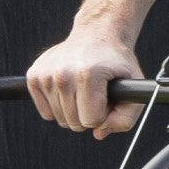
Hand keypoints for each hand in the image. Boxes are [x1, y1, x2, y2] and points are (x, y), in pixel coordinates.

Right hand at [24, 24, 147, 135]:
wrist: (97, 35)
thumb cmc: (116, 64)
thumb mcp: (134, 87)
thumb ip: (126, 118)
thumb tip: (98, 133)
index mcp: (88, 74)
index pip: (90, 121)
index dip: (102, 114)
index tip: (106, 98)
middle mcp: (63, 73)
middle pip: (74, 123)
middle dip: (88, 115)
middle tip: (96, 93)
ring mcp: (45, 74)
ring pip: (59, 119)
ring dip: (73, 111)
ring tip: (83, 89)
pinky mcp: (33, 76)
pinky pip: (46, 113)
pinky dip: (58, 107)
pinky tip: (69, 88)